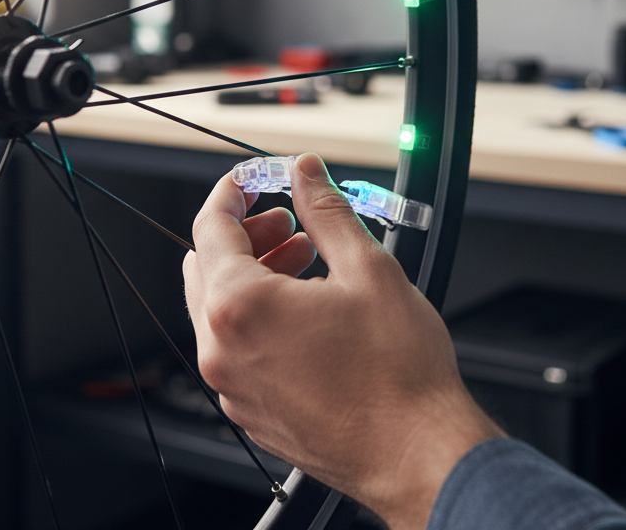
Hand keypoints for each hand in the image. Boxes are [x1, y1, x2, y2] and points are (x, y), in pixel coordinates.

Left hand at [183, 153, 498, 529]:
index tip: (251, 179)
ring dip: (254, 272)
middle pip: (206, 267)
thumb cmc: (397, 374)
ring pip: (220, 310)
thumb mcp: (366, 267)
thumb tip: (306, 172)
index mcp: (240, 307)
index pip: (210, 228)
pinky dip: (258, 316)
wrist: (418, 454)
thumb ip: (326, 210)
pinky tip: (306, 307)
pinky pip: (236, 349)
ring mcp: (234, 388)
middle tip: (288, 220)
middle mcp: (223, 351)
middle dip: (245, 233)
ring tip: (306, 258)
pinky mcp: (252, 411)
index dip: (231, 193)